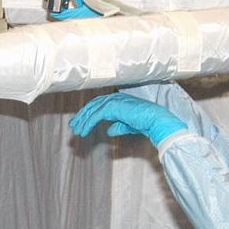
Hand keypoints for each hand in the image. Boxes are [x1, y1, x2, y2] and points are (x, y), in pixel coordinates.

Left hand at [69, 93, 187, 146]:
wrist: (155, 120)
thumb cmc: (146, 122)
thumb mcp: (129, 125)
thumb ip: (119, 126)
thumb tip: (110, 131)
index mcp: (118, 100)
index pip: (99, 104)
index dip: (89, 113)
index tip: (81, 122)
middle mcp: (114, 97)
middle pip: (93, 105)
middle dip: (82, 116)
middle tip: (73, 126)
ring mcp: (113, 101)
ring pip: (92, 110)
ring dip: (83, 120)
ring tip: (76, 131)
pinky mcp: (112, 107)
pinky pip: (96, 115)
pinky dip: (88, 123)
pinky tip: (83, 131)